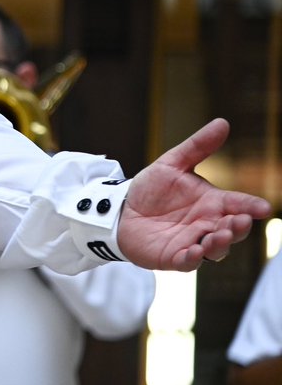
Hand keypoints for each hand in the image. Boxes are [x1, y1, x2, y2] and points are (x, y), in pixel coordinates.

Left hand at [117, 118, 270, 270]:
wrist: (121, 209)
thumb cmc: (152, 189)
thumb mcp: (172, 164)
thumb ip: (198, 147)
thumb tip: (223, 123)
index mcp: (212, 203)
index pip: (238, 204)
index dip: (251, 207)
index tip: (263, 208)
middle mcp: (207, 225)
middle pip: (232, 230)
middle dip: (238, 227)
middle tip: (239, 220)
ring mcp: (193, 242)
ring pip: (215, 249)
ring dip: (219, 244)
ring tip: (218, 236)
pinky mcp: (174, 257)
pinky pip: (188, 262)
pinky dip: (193, 259)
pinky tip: (194, 252)